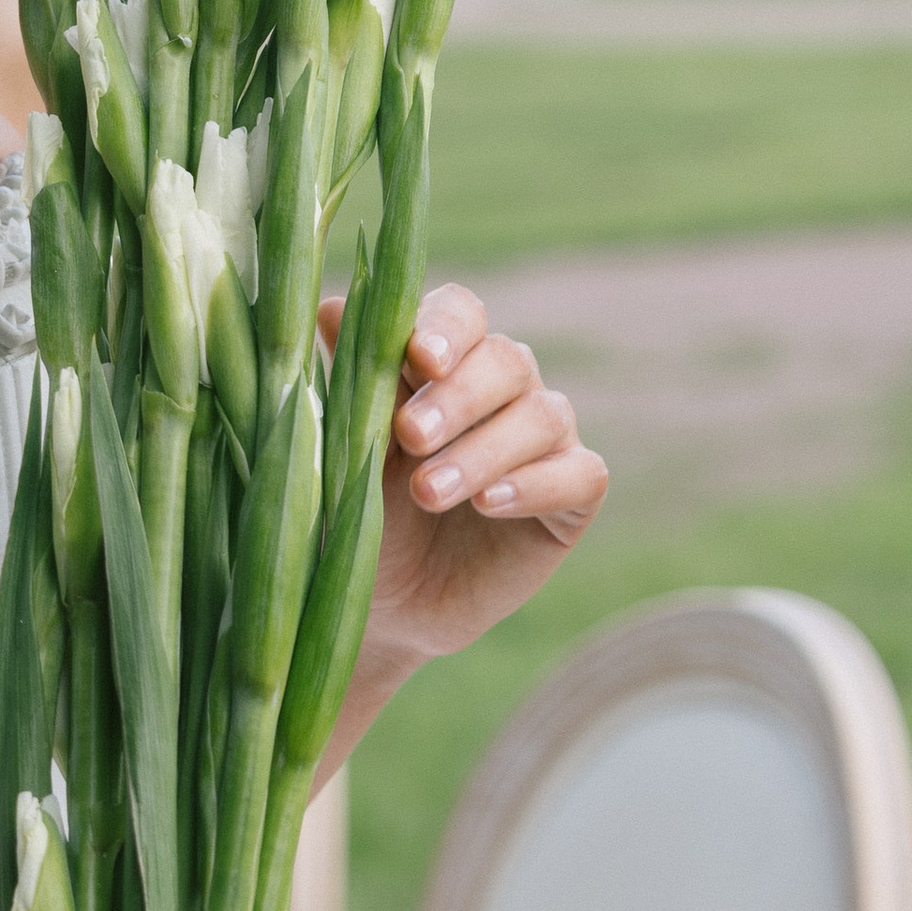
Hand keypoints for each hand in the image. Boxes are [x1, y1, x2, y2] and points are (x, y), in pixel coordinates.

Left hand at [334, 279, 607, 691]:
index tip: (419, 358)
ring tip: (428, 492)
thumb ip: (350, 383)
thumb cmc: (359, 511)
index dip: (447, 327)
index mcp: (446, 358)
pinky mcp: (574, 494)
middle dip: (456, 397)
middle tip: (409, 435)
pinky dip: (535, 484)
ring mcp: (545, 438)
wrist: (386, 602)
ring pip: (542, 415)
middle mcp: (503, 386)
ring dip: (482, 451)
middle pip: (505, 360)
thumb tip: (332, 308)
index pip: (462, 313)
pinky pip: (579, 474)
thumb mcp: (346, 451)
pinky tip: (490, 503)